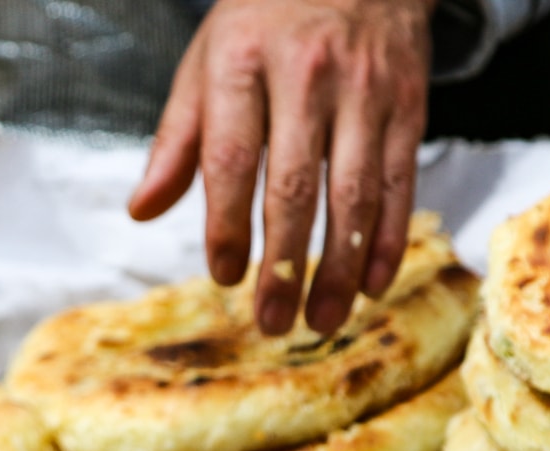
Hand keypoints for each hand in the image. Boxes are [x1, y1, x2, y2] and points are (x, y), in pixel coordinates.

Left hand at [129, 0, 435, 335]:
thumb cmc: (265, 21)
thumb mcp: (207, 62)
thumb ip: (177, 138)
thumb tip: (142, 210)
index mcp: (243, 63)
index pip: (231, 158)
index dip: (227, 225)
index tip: (224, 276)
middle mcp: (307, 75)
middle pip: (295, 186)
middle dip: (285, 265)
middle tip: (273, 323)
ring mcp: (364, 90)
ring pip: (355, 193)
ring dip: (341, 268)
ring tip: (323, 320)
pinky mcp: (407, 105)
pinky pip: (400, 183)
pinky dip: (388, 240)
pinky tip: (373, 285)